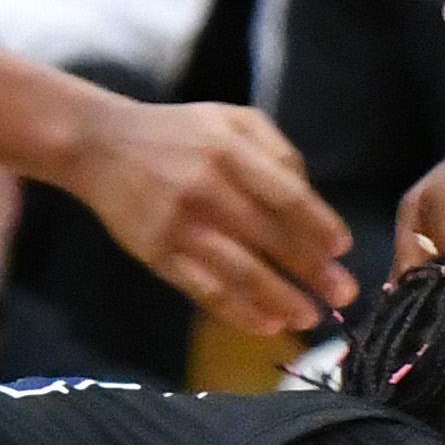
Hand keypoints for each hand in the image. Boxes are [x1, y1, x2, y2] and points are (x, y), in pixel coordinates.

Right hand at [68, 97, 358, 331]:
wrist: (100, 147)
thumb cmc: (179, 133)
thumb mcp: (231, 120)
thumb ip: (277, 151)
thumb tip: (311, 197)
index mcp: (229, 150)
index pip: (286, 194)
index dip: (318, 225)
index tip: (342, 248)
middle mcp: (205, 187)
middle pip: (269, 237)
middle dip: (311, 270)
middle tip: (343, 294)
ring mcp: (179, 225)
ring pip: (239, 271)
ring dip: (279, 299)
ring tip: (308, 318)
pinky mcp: (157, 254)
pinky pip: (204, 289)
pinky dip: (238, 311)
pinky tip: (266, 324)